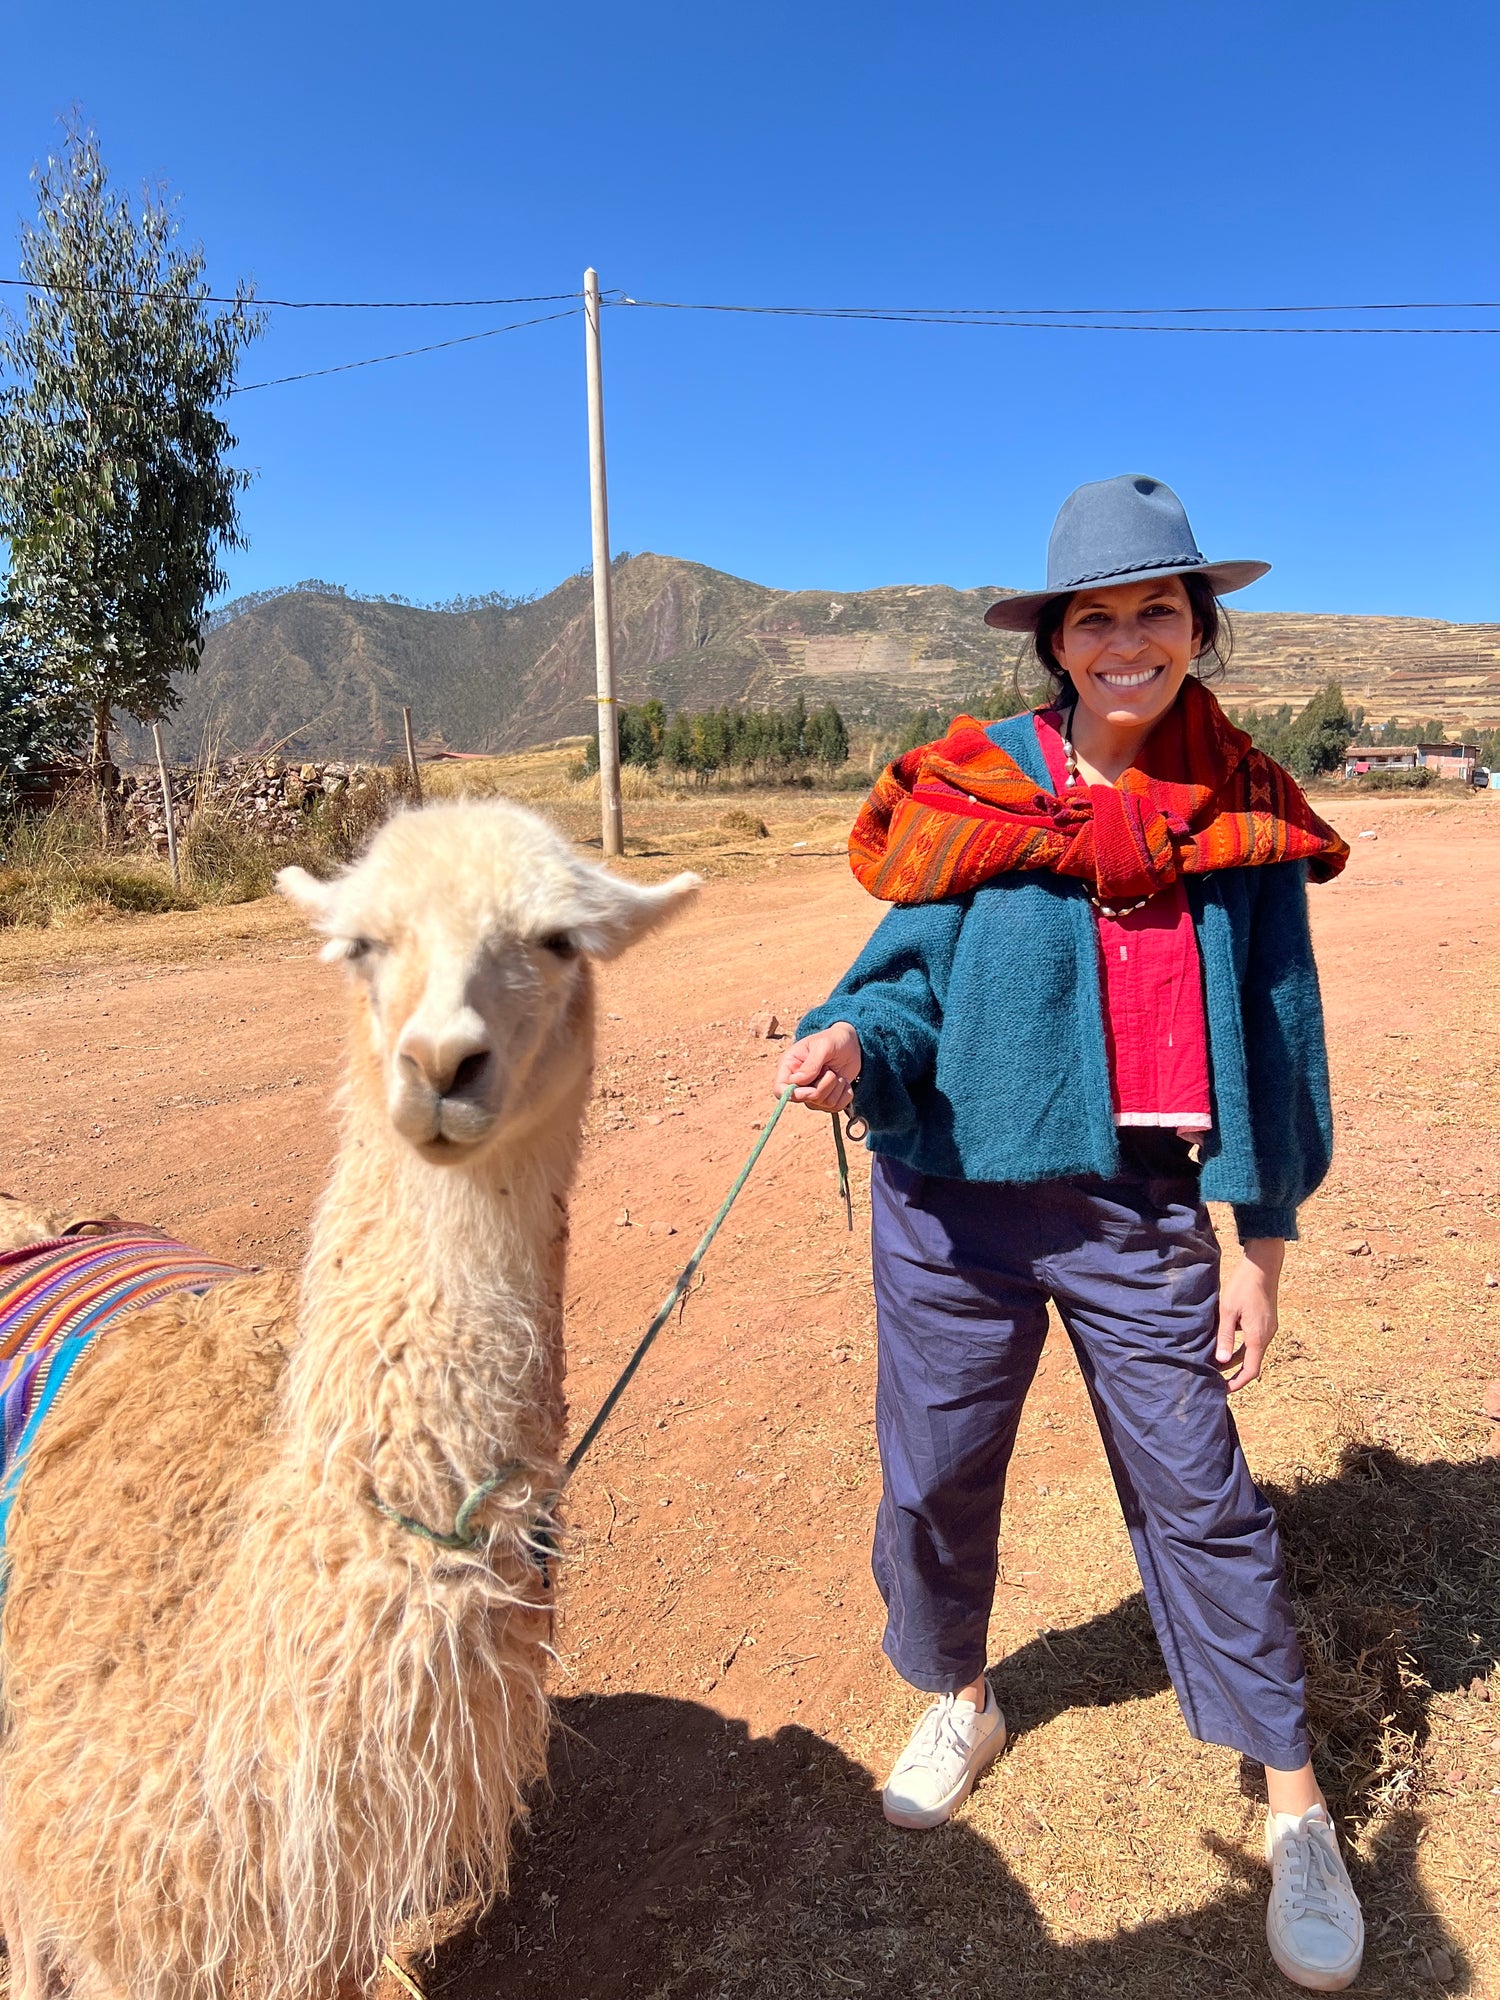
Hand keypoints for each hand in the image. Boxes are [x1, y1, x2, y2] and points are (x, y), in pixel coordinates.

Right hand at [774, 1022, 861, 1114]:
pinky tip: (844, 1081)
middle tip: (831, 1071)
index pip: (780, 1090)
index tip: (813, 1090)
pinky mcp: (827, 1098)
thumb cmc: (833, 1040)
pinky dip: (845, 1095)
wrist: (850, 1044)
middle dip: (823, 1087)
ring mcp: (812, 1092)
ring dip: (836, 1088)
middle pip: (804, 1100)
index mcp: (789, 1066)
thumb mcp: (823, 1046)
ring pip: (822, 1104)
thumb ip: (811, 1064)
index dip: (794, 1095)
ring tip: (836, 1073)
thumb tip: (798, 1081)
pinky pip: (836, 1107)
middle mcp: (798, 1082)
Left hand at [1216, 1238, 1284, 1391]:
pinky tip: (1227, 1341)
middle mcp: (1267, 1335)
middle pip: (1251, 1362)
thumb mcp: (1228, 1311)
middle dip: (1234, 1372)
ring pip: (1252, 1351)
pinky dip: (1242, 1346)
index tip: (1223, 1390)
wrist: (1262, 1265)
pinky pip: (1254, 1340)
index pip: (1250, 1370)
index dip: (1237, 1383)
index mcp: (1258, 1337)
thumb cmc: (1243, 1286)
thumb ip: (1225, 1337)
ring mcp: (1269, 1328)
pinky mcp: (1267, 1320)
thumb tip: (1222, 1361)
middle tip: (1216, 1376)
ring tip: (1217, 1361)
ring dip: (1237, 1358)